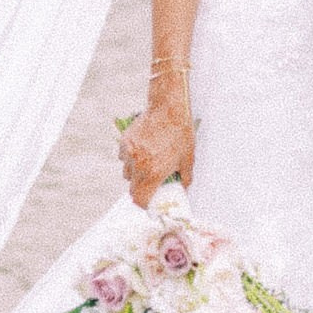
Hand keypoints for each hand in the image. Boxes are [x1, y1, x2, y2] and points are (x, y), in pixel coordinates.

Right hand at [119, 90, 194, 206]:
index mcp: (153, 172)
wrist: (168, 108)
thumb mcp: (188, 158)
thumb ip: (185, 177)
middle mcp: (138, 165)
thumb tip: (184, 188)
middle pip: (132, 189)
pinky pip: (124, 157)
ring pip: (127, 172)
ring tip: (147, 165)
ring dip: (135, 174)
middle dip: (141, 190)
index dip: (144, 205)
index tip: (150, 204)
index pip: (140, 199)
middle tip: (151, 185)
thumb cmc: (181, 132)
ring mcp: (129, 153)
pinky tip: (142, 151)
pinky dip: (130, 158)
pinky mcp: (125, 141)